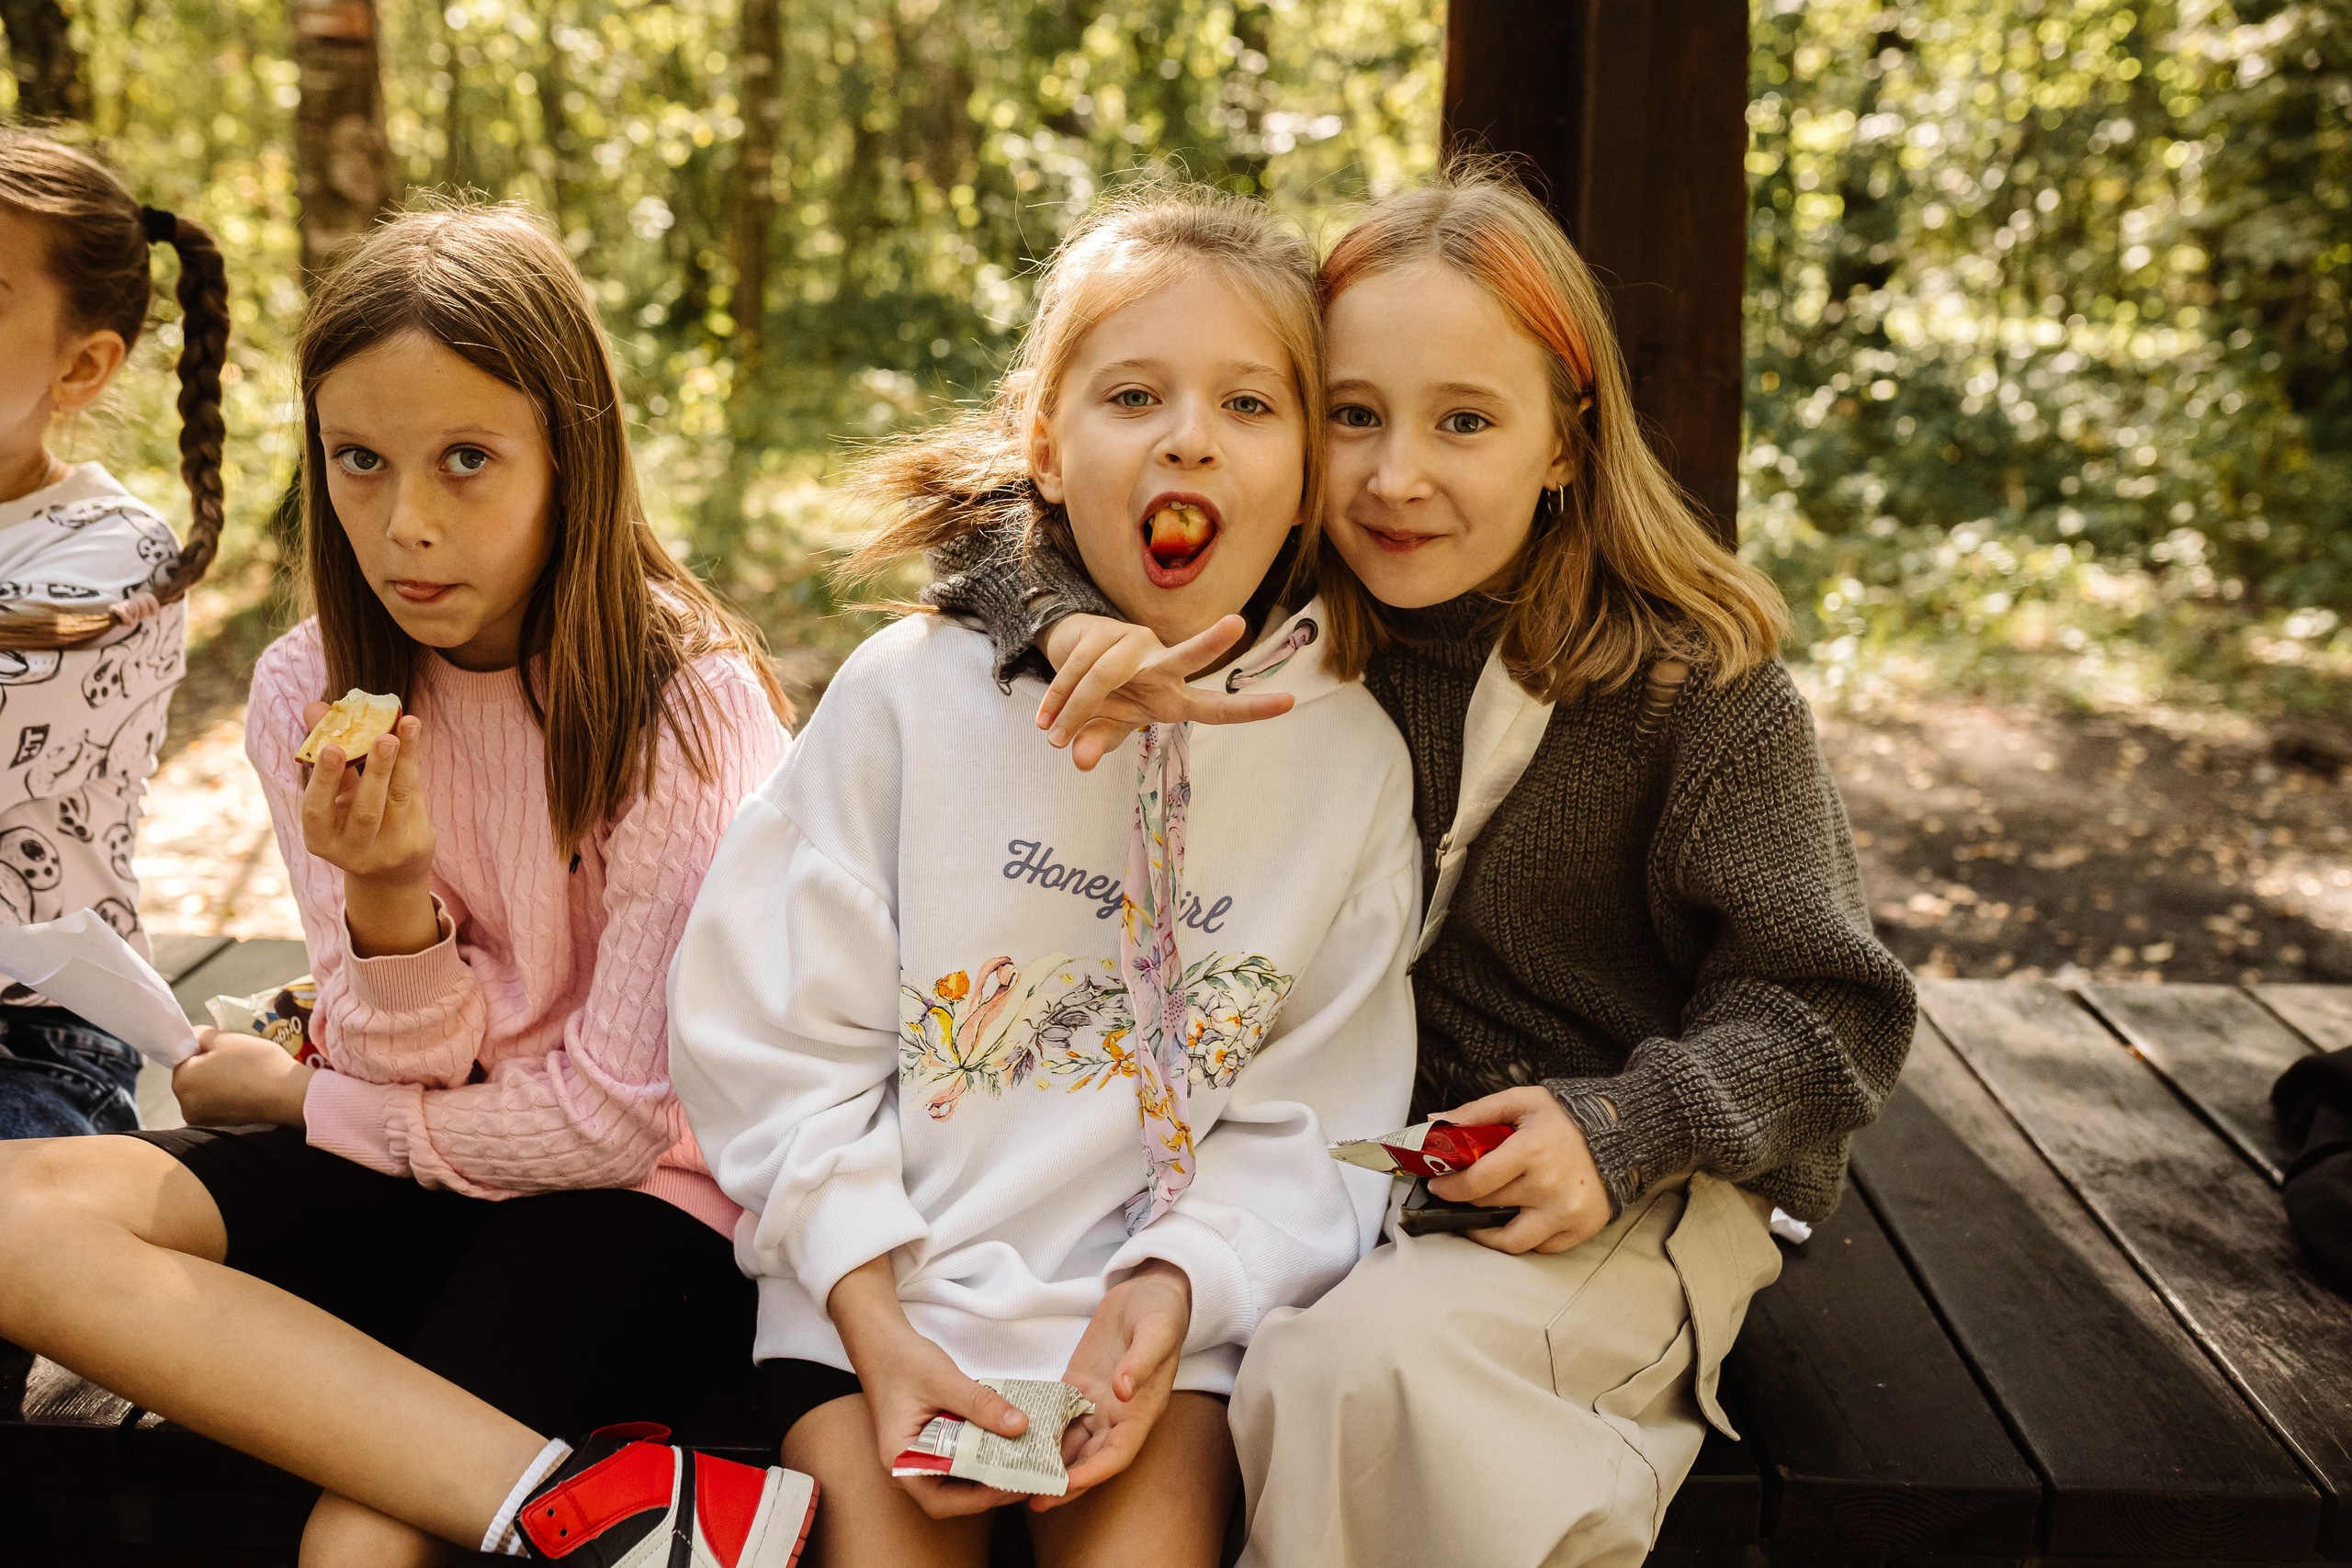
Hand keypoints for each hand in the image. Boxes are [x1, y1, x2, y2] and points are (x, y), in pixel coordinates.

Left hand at [171, 1026, 313, 1127]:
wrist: (287, 1094)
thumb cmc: (255, 1063)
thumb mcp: (226, 1038)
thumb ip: (201, 1035)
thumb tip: (193, 1040)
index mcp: (181, 1079)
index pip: (185, 1056)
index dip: (204, 1049)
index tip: (226, 1049)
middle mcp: (184, 1103)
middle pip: (192, 1076)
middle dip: (208, 1067)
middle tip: (236, 1060)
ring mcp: (200, 1118)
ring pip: (203, 1090)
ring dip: (217, 1082)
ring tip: (243, 1075)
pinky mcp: (217, 1126)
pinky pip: (215, 1103)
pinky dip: (226, 1095)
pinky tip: (245, 1089)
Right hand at [299, 709, 438, 956]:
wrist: (389, 870)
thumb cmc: (350, 819)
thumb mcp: (334, 794)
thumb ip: (325, 754)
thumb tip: (315, 706)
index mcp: (320, 839)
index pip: (317, 810)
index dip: (324, 779)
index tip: (332, 748)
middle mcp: (352, 850)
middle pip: (366, 810)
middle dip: (375, 772)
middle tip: (383, 736)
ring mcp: (388, 850)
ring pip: (398, 799)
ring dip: (404, 759)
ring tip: (408, 723)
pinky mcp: (416, 843)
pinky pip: (415, 795)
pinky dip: (413, 762)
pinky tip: (412, 733)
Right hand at [828, 1257, 1032, 1517]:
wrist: (882, 1341)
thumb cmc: (902, 1361)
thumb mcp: (943, 1380)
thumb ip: (980, 1404)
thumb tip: (1020, 1426)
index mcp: (900, 1460)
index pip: (940, 1500)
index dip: (979, 1499)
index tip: (1012, 1486)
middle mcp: (909, 1466)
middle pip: (953, 1496)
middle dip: (991, 1490)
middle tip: (1029, 1477)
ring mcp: (920, 1454)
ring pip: (959, 1478)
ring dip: (990, 1473)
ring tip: (1025, 1462)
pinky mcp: (933, 1441)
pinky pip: (960, 1456)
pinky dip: (984, 1453)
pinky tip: (1008, 1441)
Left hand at [1033, 1259, 1191, 1510]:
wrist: (1151, 1291)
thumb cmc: (1161, 1313)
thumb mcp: (1157, 1332)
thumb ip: (1141, 1361)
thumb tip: (1123, 1389)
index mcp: (1141, 1411)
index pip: (1116, 1454)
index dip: (1092, 1473)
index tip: (1064, 1486)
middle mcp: (1118, 1414)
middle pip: (1089, 1458)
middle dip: (1064, 1482)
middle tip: (1032, 1499)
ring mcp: (1097, 1401)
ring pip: (1071, 1442)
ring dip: (1048, 1462)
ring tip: (1017, 1478)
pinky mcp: (1078, 1385)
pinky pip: (1058, 1414)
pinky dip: (1040, 1430)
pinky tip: (1015, 1439)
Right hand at [1036, 615, 1293, 771]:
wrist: (1073, 654)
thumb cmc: (1105, 697)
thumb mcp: (1105, 728)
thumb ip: (1098, 743)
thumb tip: (1079, 760)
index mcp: (1173, 697)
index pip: (1217, 707)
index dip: (1251, 709)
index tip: (1290, 702)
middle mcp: (1162, 665)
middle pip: (1187, 655)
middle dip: (1209, 644)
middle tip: (1237, 624)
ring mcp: (1134, 644)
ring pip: (1103, 676)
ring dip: (1073, 710)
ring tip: (1049, 737)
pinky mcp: (1103, 632)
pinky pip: (1076, 669)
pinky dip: (1057, 698)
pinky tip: (1043, 720)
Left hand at [1426, 1087, 1613, 1254]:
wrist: (1622, 1133)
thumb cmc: (1566, 1116)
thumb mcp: (1521, 1101)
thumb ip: (1476, 1112)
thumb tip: (1433, 1123)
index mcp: (1530, 1151)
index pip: (1475, 1183)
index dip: (1448, 1188)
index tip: (1437, 1185)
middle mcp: (1548, 1187)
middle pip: (1488, 1207)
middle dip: (1465, 1202)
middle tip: (1458, 1194)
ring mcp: (1566, 1212)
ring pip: (1511, 1242)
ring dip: (1488, 1233)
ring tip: (1479, 1220)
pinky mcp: (1582, 1229)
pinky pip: (1541, 1248)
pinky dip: (1525, 1238)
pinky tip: (1517, 1220)